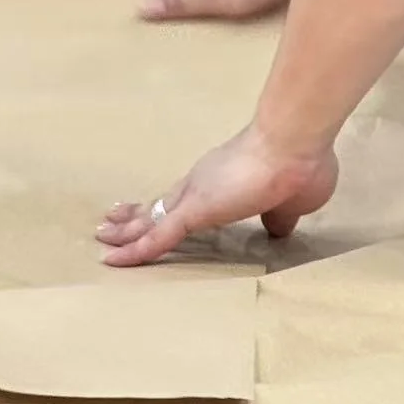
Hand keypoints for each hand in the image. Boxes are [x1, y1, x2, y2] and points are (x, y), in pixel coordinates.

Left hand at [96, 125, 338, 267]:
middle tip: (111, 224)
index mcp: (224, 180)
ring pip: (151, 218)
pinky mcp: (194, 210)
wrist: (293, 143)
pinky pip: (158, 236)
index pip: (189, 197)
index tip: (154, 210)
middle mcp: (202, 183)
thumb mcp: (293, 202)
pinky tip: (116, 260)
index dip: (169, 206)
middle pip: (160, 204)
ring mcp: (194, 196)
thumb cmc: (300, 166)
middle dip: (136, 216)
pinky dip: (136, 250)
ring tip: (103, 240)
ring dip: (127, 231)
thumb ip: (281, 215)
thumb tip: (279, 228)